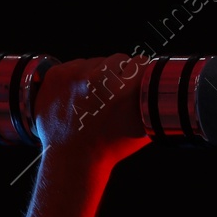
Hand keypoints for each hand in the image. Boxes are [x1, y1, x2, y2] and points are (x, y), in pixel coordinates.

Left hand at [33, 54, 149, 168]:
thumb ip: (153, 106)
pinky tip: (79, 96)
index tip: (137, 80)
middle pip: (118, 59)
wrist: (73, 157)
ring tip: (94, 99)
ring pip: (95, 61)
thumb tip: (159, 88)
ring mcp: (74, 74)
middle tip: (114, 95)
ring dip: (97, 75)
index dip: (141, 72)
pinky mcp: (57, 74)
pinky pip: (75, 64)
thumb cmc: (107, 147)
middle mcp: (99, 79)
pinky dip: (78, 77)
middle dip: (119, 74)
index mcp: (124, 91)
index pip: (141, 62)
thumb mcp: (143, 129)